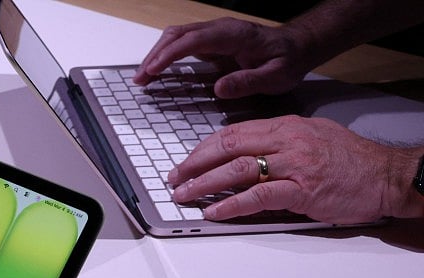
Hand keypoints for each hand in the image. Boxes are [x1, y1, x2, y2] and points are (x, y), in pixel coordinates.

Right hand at [134, 17, 312, 98]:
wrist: (296, 47)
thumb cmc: (287, 61)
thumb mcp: (276, 76)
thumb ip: (249, 82)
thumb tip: (219, 89)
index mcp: (233, 35)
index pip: (193, 40)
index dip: (170, 55)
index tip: (152, 71)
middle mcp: (220, 29)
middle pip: (178, 34)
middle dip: (154, 55)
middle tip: (139, 79)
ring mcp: (214, 34)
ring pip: (176, 37)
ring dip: (156, 55)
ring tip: (141, 78)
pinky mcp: (210, 42)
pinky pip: (181, 44)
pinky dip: (164, 56)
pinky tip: (155, 71)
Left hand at [166, 116, 421, 223]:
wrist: (389, 175)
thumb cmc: (352, 162)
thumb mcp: (313, 139)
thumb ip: (279, 145)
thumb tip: (245, 157)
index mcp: (287, 127)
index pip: (234, 132)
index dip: (204, 148)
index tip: (186, 161)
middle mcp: (288, 141)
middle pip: (229, 146)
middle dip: (195, 163)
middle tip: (175, 178)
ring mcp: (295, 165)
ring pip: (238, 168)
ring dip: (204, 183)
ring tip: (184, 195)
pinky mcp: (303, 190)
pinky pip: (259, 195)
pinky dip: (232, 203)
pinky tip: (214, 211)